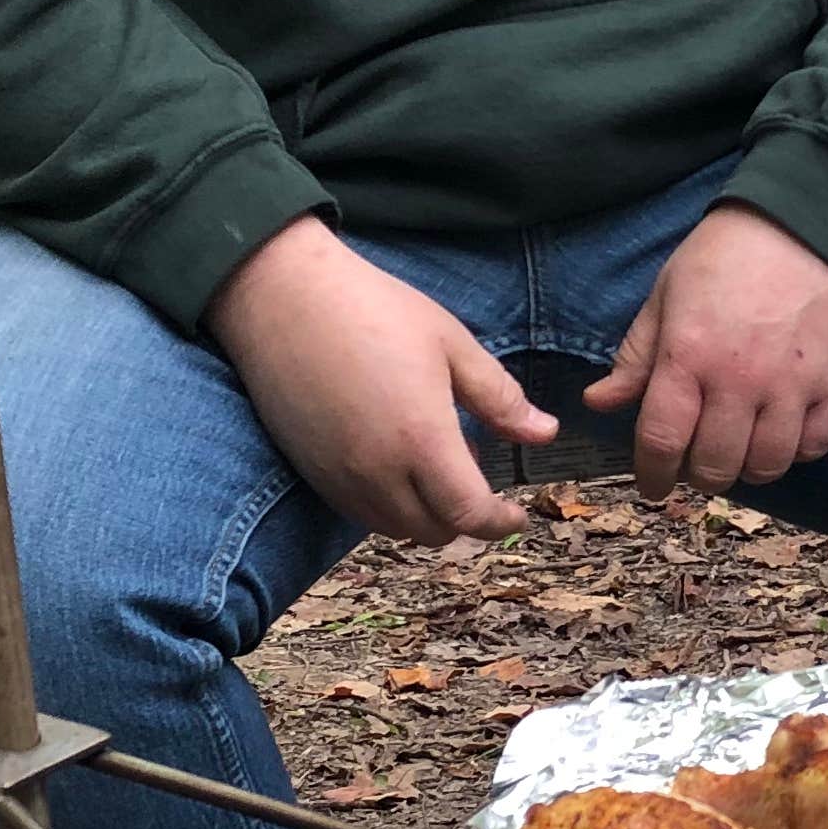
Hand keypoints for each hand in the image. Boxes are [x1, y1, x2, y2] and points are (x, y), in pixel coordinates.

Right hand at [208, 216, 552, 545]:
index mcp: (421, 440)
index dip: (499, 524)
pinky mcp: (311, 471)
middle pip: (433, 532)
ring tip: (433, 463)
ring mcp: (338, 476)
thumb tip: (544, 433)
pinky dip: (387, 506)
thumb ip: (499, 398)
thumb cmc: (374, 309)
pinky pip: (358, 512)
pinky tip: (393, 462)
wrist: (283, 297)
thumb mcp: (451, 344)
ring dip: (425, 514)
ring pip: (394, 528)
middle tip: (475, 476)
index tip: (516, 516)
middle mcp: (377, 472)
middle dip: (464, 518)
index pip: (469, 515)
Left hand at [585, 206, 827, 500]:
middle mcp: (740, 379)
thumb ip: (636, 356)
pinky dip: (795, 452)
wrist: (807, 222)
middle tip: (696, 464)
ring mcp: (792, 386)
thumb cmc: (725, 255)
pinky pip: (814, 446)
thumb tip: (598, 403)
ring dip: (746, 469)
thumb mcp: (666, 295)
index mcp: (689, 355)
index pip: (663, 440)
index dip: (652, 475)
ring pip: (767, 466)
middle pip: (715, 465)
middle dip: (698, 475)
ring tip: (738, 451)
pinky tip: (780, 433)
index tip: (652, 485)